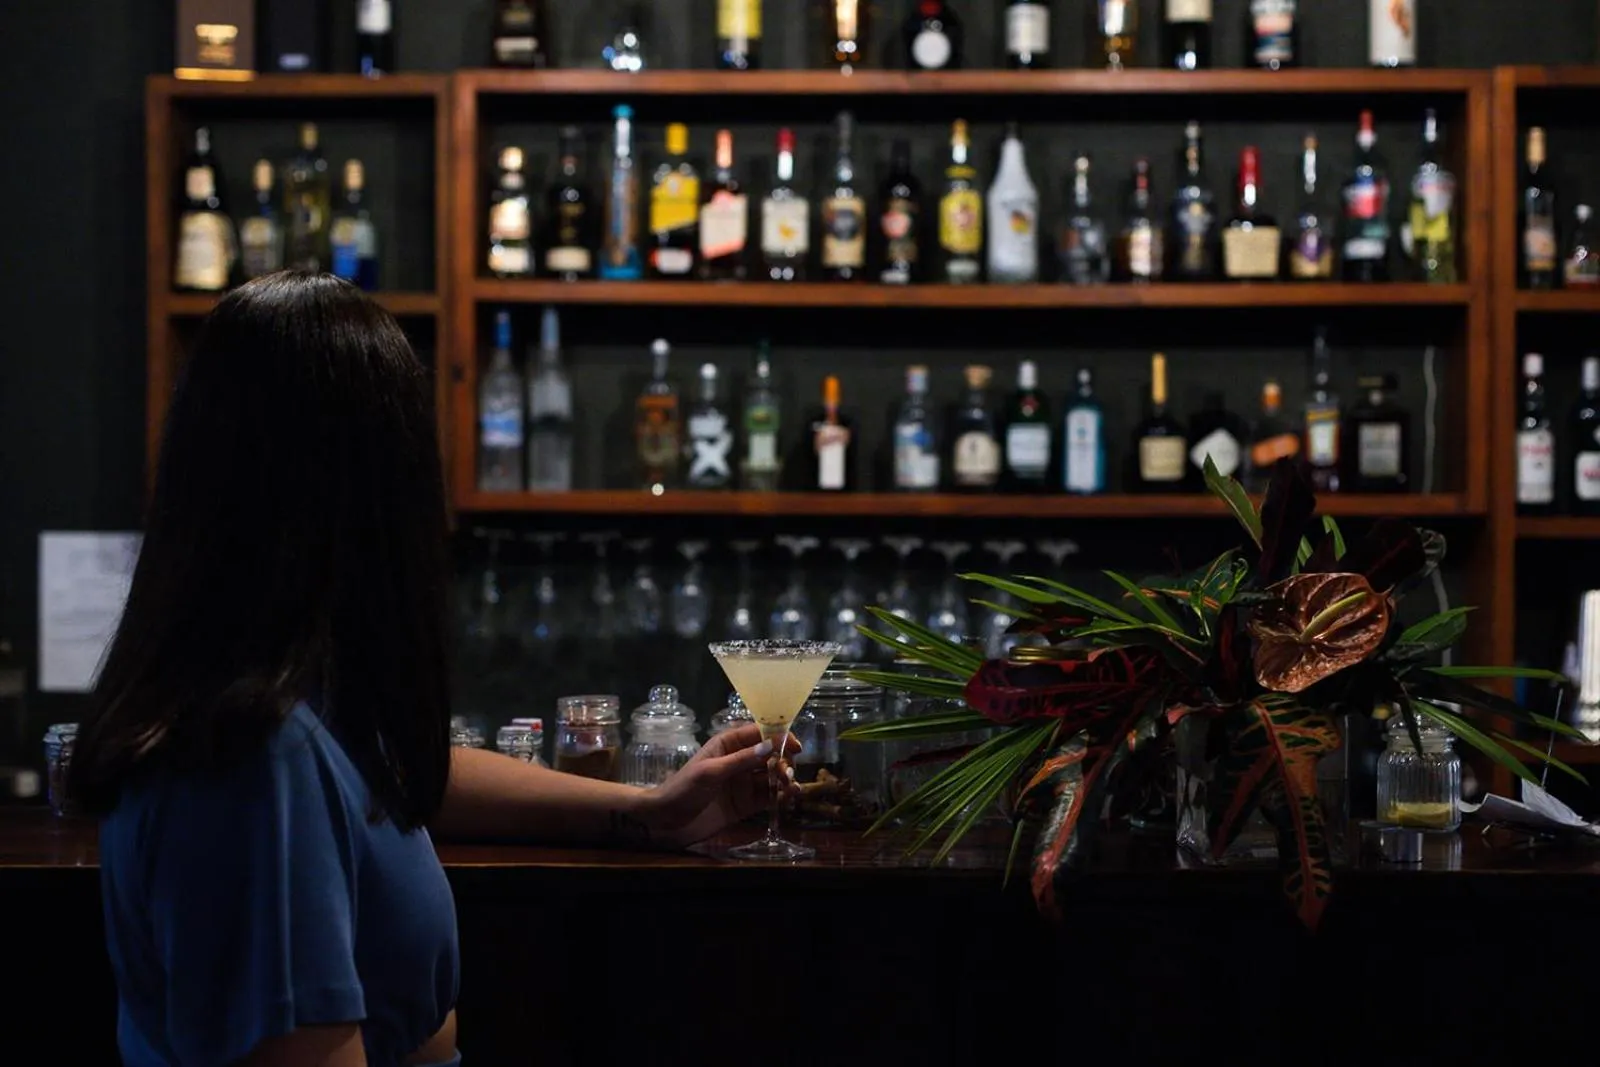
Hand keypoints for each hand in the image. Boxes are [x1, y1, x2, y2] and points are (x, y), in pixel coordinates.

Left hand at [638, 724, 799, 848]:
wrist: (665, 821)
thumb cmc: (683, 789)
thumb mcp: (711, 772)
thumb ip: (741, 760)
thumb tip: (770, 746)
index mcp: (727, 744)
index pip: (759, 733)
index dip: (779, 736)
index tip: (795, 746)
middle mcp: (738, 761)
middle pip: (770, 755)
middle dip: (783, 762)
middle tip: (787, 775)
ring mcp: (743, 783)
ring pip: (772, 776)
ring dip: (785, 779)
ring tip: (791, 788)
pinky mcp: (745, 804)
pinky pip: (768, 796)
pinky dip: (781, 796)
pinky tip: (790, 798)